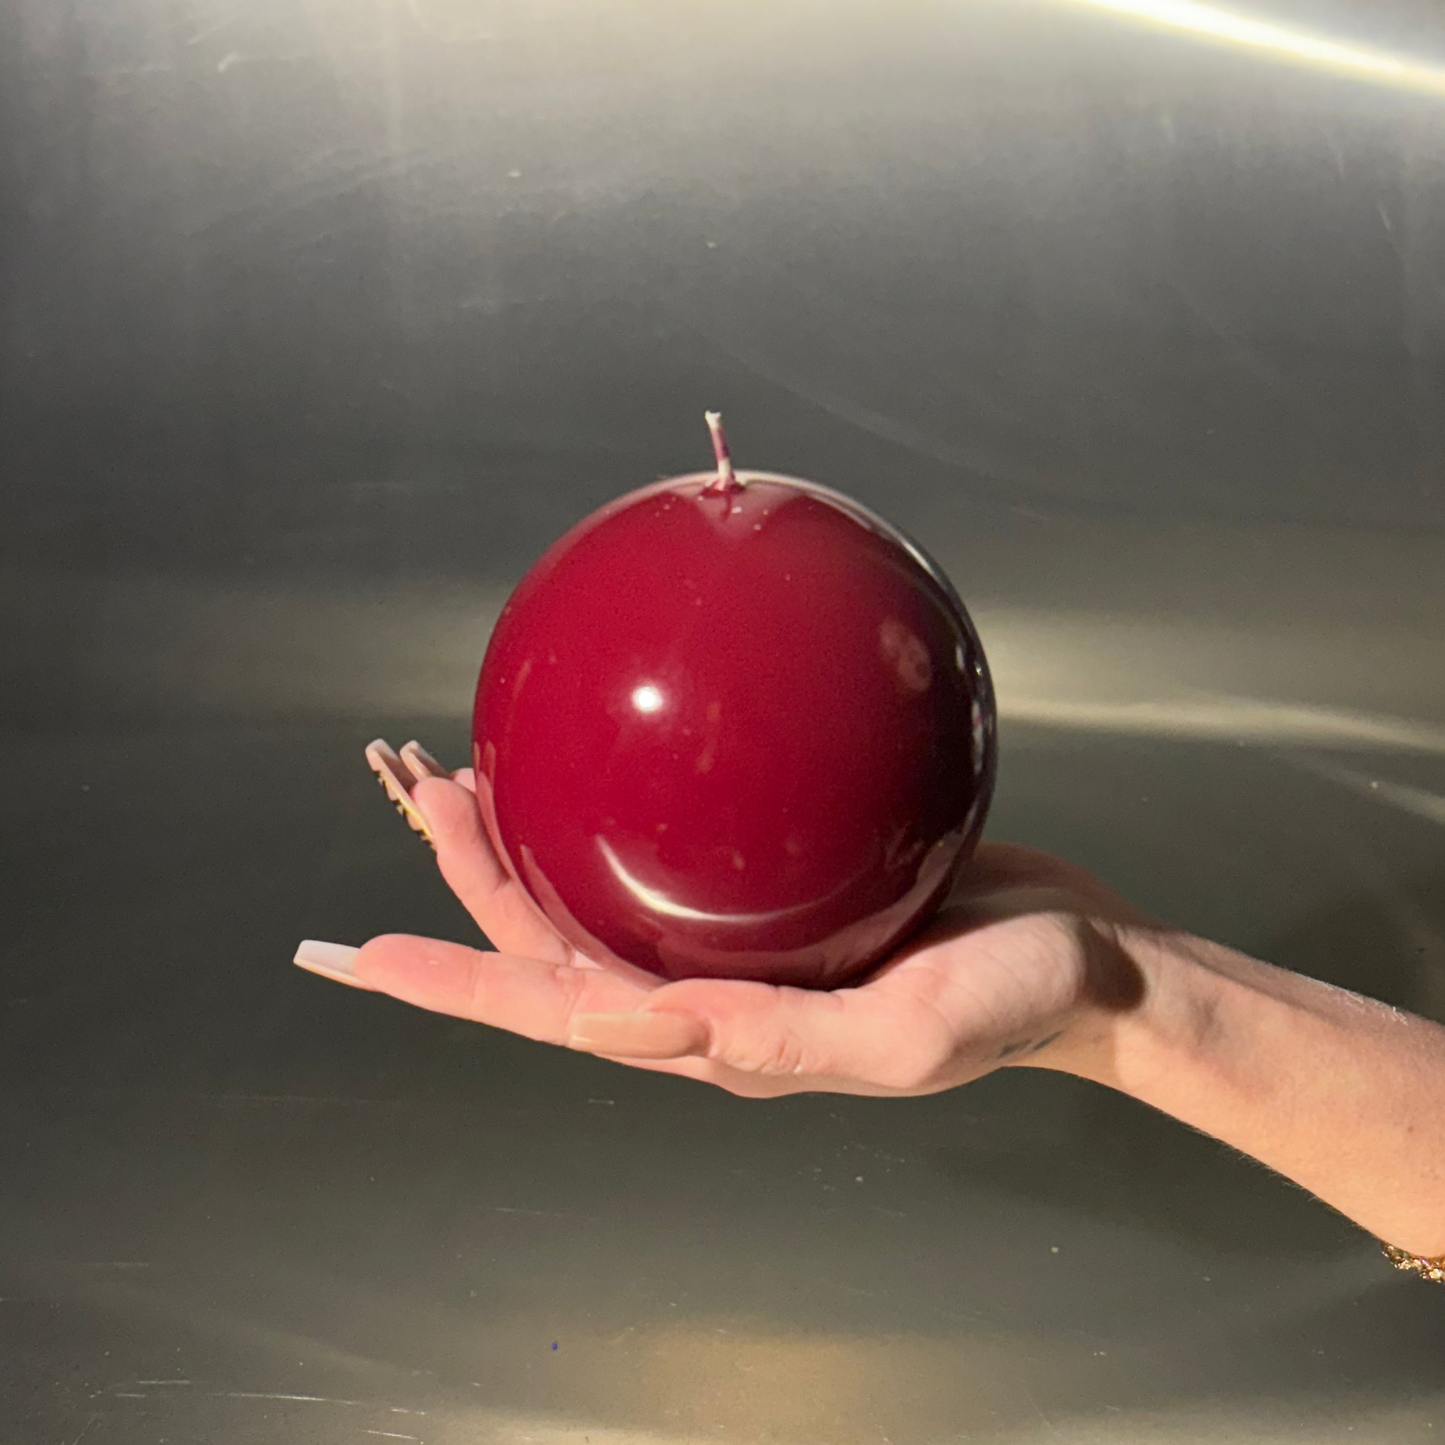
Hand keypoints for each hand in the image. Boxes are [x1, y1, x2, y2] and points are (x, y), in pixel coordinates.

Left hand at [295, 739, 1150, 1098]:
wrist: (1081, 960)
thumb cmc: (1011, 1005)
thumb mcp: (910, 1036)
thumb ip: (784, 1043)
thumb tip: (656, 1023)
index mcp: (719, 1041)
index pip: (558, 1014)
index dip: (457, 984)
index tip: (361, 952)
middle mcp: (707, 996)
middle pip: (553, 944)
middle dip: (470, 879)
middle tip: (419, 794)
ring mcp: (737, 944)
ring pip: (595, 894)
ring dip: (522, 840)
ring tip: (466, 773)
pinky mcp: (773, 895)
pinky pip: (671, 849)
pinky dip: (615, 806)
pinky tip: (605, 756)